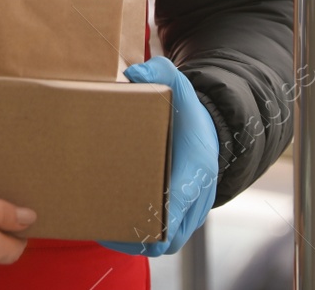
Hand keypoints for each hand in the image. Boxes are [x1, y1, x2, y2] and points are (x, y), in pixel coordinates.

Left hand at [101, 56, 219, 256]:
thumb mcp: (178, 86)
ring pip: (166, 242)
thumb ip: (158, 73)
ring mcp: (191, 211)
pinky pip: (163, 238)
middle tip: (104, 228)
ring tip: (103, 231)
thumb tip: (134, 73)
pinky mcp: (181, 216)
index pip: (180, 203)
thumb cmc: (189, 112)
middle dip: (139, 237)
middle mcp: (197, 197)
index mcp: (197, 169)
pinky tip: (111, 228)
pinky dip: (141, 238)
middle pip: (170, 236)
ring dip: (137, 241)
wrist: (211, 130)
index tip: (130, 219)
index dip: (157, 215)